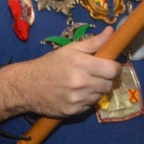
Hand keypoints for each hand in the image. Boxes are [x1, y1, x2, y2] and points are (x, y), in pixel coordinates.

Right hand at [0, 27, 121, 120]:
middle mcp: (81, 83)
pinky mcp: (72, 112)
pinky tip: (77, 94)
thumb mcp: (71, 49)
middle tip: (98, 75)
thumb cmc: (50, 64)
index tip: (111, 66)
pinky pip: (89, 106)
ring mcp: (77, 99)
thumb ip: (94, 42)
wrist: (27, 86)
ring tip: (85, 84)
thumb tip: (112, 32)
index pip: (113, 70)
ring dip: (97, 90)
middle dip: (106, 79)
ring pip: (100, 96)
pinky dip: (87, 100)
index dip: (116, 68)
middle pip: (109, 84)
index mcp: (82, 64)